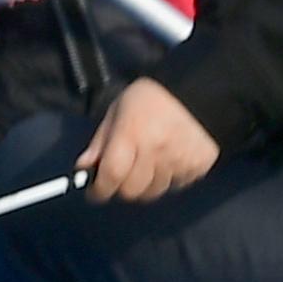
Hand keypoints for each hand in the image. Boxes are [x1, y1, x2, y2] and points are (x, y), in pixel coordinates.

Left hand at [78, 78, 219, 204]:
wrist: (198, 89)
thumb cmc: (151, 97)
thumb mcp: (118, 110)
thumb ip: (100, 141)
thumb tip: (83, 168)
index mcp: (132, 133)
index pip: (111, 175)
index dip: (99, 189)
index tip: (95, 192)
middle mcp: (156, 151)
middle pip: (132, 191)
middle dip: (122, 187)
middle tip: (122, 175)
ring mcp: (179, 161)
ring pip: (154, 191)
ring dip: (146, 184)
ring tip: (148, 163)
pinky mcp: (198, 166)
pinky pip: (177, 186)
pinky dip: (169, 179)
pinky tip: (169, 159)